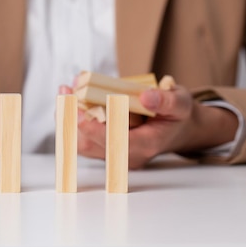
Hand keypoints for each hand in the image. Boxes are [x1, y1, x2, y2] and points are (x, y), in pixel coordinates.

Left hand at [65, 84, 238, 168]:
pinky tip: (71, 98)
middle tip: (65, 91)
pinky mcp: (106, 149)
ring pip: (83, 143)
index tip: (79, 112)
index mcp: (146, 145)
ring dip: (70, 118)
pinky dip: (74, 120)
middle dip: (73, 119)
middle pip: (92, 144)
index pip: (115, 142)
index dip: (95, 129)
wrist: (179, 130)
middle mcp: (128, 156)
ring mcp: (115, 155)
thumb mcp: (181, 103)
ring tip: (65, 90)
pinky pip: (84, 139)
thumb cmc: (178, 116)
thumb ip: (166, 100)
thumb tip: (146, 96)